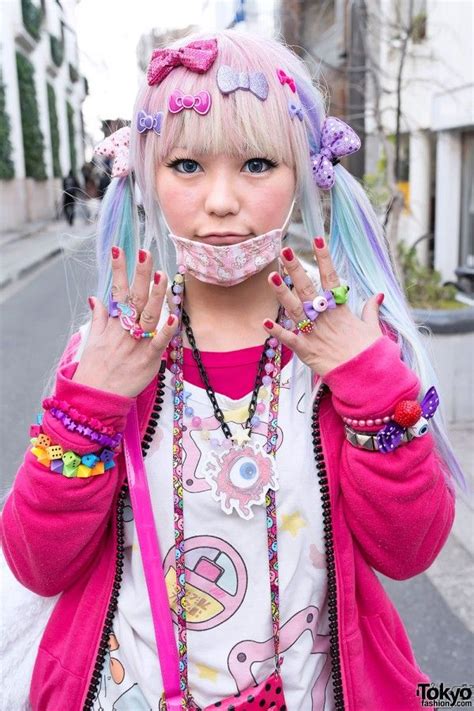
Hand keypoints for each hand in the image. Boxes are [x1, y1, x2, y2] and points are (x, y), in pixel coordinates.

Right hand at [72, 248, 176, 397]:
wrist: (96, 396)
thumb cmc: (96, 367)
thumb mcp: (93, 339)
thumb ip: (99, 317)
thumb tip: (95, 298)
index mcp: (113, 323)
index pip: (117, 291)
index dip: (118, 270)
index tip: (120, 249)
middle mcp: (125, 330)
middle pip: (135, 297)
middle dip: (141, 274)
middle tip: (146, 253)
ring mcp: (137, 343)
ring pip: (149, 315)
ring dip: (156, 295)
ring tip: (162, 274)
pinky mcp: (149, 359)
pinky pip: (159, 342)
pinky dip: (166, 329)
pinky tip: (174, 314)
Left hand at [262, 237, 383, 376]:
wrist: (366, 376)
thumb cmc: (370, 353)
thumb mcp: (373, 328)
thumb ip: (371, 310)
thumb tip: (377, 295)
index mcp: (340, 310)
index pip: (331, 277)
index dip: (324, 258)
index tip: (317, 238)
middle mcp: (325, 318)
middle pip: (308, 288)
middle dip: (295, 269)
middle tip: (284, 251)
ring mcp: (314, 333)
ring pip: (295, 309)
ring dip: (282, 293)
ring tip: (271, 276)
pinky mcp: (306, 350)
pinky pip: (290, 339)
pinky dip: (277, 332)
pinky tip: (264, 322)